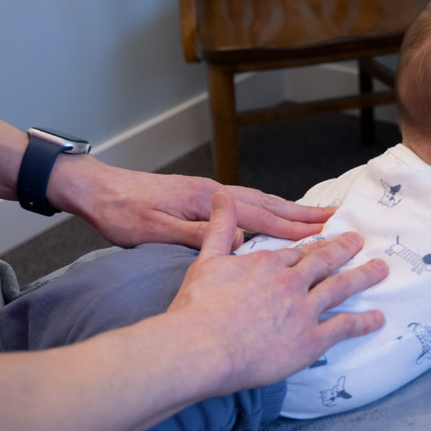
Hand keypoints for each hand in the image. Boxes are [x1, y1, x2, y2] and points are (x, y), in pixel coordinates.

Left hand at [52, 158, 333, 248]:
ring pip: (258, 201)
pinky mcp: (200, 198)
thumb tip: (238, 241)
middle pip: (267, 203)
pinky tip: (271, 218)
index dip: (292, 227)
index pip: (259, 216)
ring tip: (314, 217)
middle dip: (301, 213)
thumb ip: (197, 235)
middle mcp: (214, 193)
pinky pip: (245, 204)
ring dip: (288, 210)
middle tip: (333, 218)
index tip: (322, 232)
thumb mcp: (156, 230)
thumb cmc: (123, 213)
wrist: (97, 189)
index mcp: (207, 201)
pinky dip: (267, 210)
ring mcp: (208, 193)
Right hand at [166, 192, 387, 393]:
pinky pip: (344, 327)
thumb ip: (220, 228)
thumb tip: (222, 195)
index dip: (313, 246)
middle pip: (325, 262)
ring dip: (363, 277)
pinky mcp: (310, 340)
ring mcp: (304, 310)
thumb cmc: (198, 306)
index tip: (326, 240)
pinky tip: (378, 318)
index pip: (297, 252)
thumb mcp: (206, 259)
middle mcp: (291, 282)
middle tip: (360, 242)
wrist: (201, 345)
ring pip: (341, 288)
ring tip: (381, 269)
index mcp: (268, 263)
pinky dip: (364, 322)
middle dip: (344, 250)